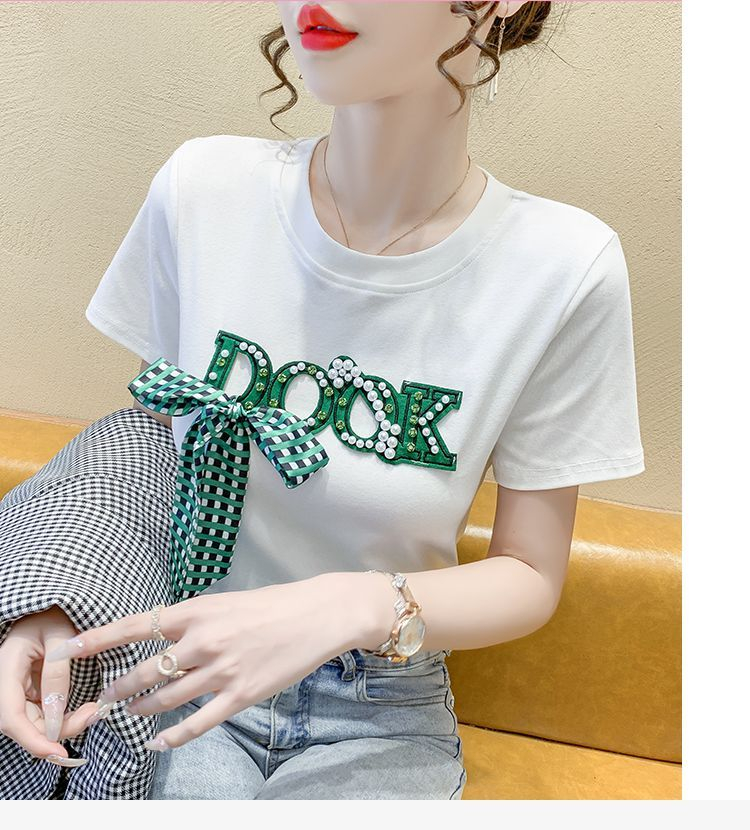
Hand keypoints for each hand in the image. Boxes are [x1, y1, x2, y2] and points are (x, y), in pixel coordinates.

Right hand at [0, 606, 100, 765]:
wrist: (53, 606)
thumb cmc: (55, 614)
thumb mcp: (61, 637)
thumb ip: (57, 674)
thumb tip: (55, 716)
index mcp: (5, 668)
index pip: (11, 717)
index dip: (33, 740)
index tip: (60, 752)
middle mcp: (7, 684)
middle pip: (23, 725)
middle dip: (57, 732)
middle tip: (93, 716)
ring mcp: (17, 689)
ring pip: (34, 723)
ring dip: (63, 726)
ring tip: (93, 711)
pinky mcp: (30, 691)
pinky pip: (43, 713)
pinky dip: (63, 718)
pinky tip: (85, 710)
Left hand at [48, 572, 378, 751]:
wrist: (317, 615)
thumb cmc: (274, 604)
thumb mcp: (228, 602)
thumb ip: (195, 621)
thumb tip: (166, 636)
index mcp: (197, 612)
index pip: (135, 626)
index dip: (99, 639)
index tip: (69, 647)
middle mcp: (203, 642)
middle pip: (144, 672)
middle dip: (117, 690)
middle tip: (101, 701)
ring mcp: (221, 671)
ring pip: (165, 699)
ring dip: (141, 709)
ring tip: (128, 715)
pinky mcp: (240, 696)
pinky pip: (197, 723)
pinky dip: (173, 737)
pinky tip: (158, 743)